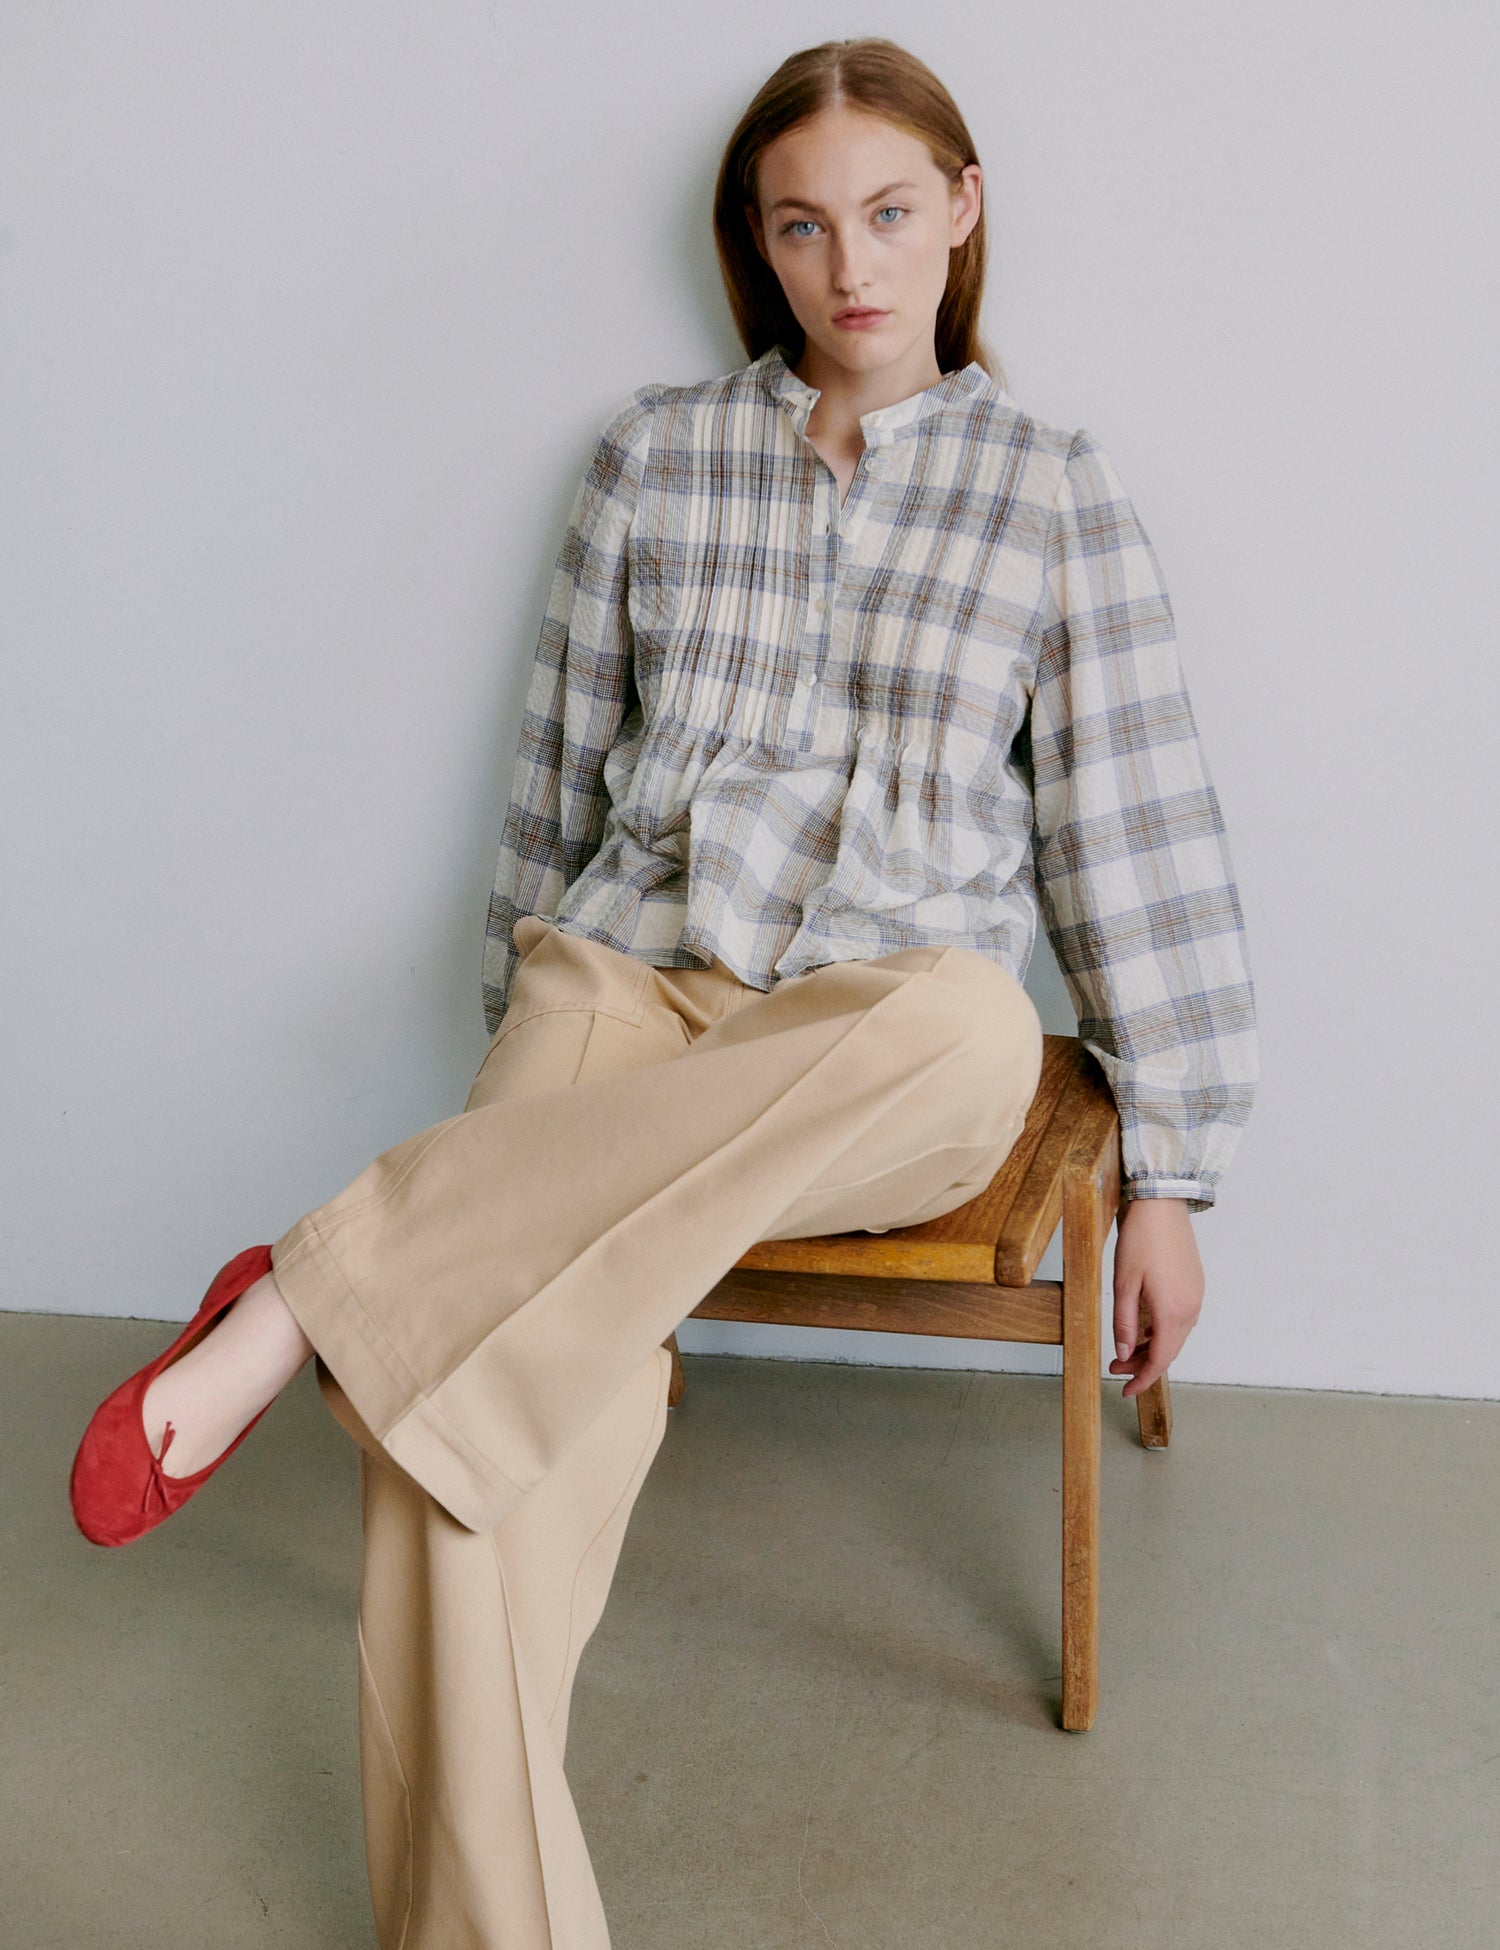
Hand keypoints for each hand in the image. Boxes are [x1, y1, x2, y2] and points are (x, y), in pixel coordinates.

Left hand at [1108, 1197, 1203, 1398]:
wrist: (1162, 1204)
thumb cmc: (1140, 1240)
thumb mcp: (1123, 1284)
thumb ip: (1125, 1323)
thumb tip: (1124, 1354)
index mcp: (1173, 1312)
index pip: (1160, 1360)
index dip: (1142, 1380)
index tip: (1126, 1392)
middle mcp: (1191, 1309)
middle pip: (1169, 1351)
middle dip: (1143, 1365)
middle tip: (1116, 1369)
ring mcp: (1196, 1296)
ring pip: (1175, 1336)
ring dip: (1153, 1348)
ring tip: (1126, 1350)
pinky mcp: (1195, 1285)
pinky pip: (1181, 1319)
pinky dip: (1162, 1331)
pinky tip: (1145, 1328)